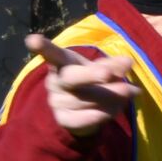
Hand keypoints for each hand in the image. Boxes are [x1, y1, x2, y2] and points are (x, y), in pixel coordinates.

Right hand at [25, 33, 140, 137]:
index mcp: (62, 62)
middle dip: (91, 75)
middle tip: (108, 73)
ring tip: (127, 91)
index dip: (42, 46)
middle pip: (71, 78)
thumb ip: (114, 65)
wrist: (82, 110)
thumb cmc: (91, 81)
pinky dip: (100, 115)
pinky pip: (82, 119)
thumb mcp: (102, 68)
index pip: (51, 53)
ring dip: (110, 97)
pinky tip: (114, 110)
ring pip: (86, 99)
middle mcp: (55, 81)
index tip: (33, 40)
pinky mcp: (63, 119)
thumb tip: (128, 62)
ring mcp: (56, 101)